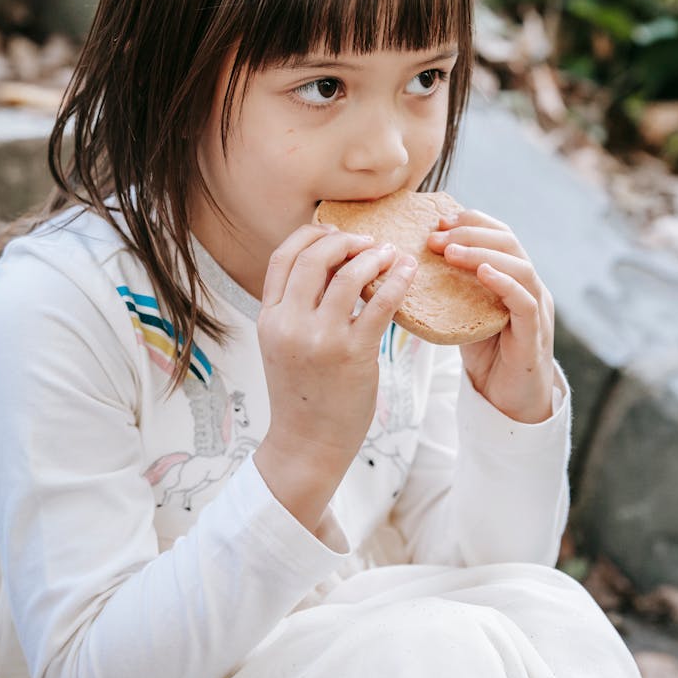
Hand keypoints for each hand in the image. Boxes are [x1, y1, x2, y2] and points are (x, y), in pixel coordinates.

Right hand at [254, 223, 416, 531]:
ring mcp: (320, 338)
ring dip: (374, 256)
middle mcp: (289, 324)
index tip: (334, 233)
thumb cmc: (302, 394)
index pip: (283, 257)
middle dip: (345, 240)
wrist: (307, 444)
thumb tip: (330, 266)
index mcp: (269, 318)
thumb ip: (296, 308)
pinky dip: (397, 280)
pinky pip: (380, 303)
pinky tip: (407, 273)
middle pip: (314, 257)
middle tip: (368, 241)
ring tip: (390, 254)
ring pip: (349, 274)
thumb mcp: (283, 345)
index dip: (311, 235)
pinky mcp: (353, 353)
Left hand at [427, 210, 554, 423]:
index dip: (471, 222)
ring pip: (520, 267)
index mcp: (514, 278)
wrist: (509, 405)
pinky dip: (505, 283)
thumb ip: (451, 290)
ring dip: (483, 253)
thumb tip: (408, 268)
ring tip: (450, 251)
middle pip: (509, 242)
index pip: (500, 235)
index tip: (438, 220)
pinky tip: (483, 272)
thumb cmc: (487, 358)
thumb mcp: (465, 315)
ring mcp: (537, 310)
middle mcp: (530, 287)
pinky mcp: (535, 335)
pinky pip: (525, 302)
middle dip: (470, 233)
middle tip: (435, 236)